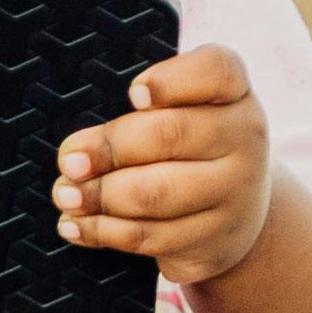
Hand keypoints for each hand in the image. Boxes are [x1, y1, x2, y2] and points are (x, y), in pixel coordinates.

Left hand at [56, 43, 272, 288]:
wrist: (238, 212)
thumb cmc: (193, 145)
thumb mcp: (186, 111)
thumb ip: (143, 113)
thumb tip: (80, 151)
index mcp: (235, 94)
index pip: (216, 71)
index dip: (171, 80)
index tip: (134, 95)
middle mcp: (244, 139)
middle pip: (169, 135)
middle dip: (109, 148)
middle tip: (70, 159)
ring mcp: (234, 194)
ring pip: (154, 193)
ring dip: (99, 195)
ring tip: (67, 193)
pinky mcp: (212, 241)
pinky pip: (148, 236)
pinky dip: (103, 231)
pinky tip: (76, 224)